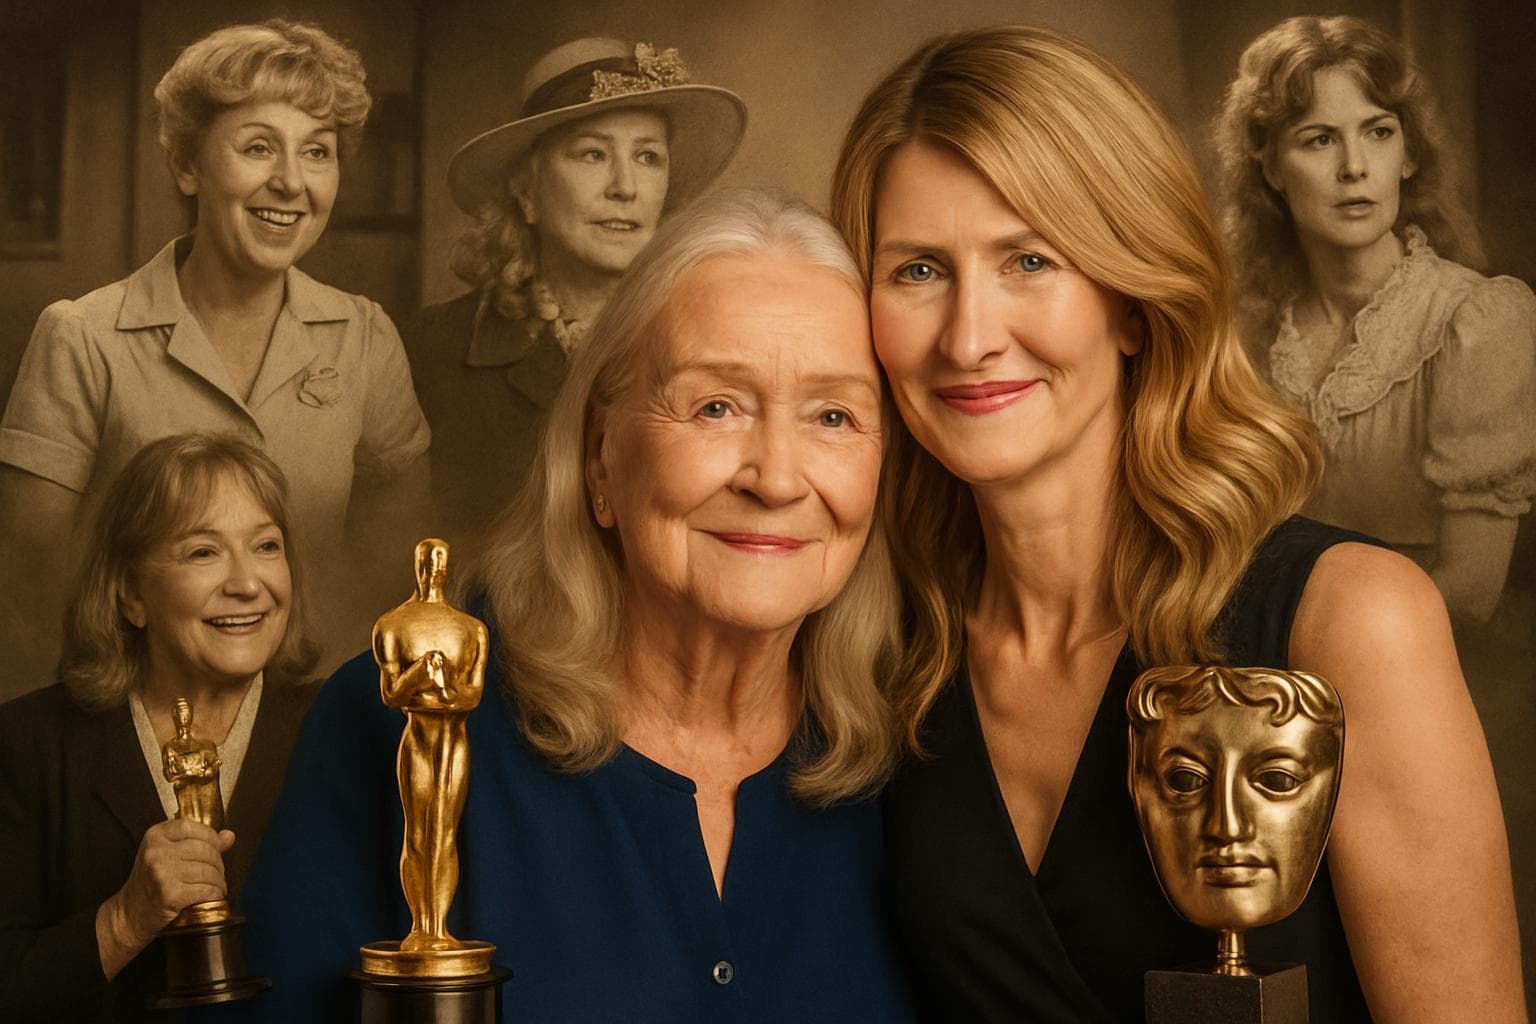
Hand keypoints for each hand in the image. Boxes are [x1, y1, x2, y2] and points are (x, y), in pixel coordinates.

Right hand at [95, 818, 234, 978]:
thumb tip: (229, 836)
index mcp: (155, 836)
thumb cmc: (151, 883)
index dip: (211, 838)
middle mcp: (156, 851)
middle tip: (216, 875)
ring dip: (219, 882)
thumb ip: (198, 842)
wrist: (129, 915)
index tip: (216, 850)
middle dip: (218, 864)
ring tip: (215, 887)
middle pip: (206, 850)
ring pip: (209, 871)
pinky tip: (211, 897)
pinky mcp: (170, 894)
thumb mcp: (167, 854)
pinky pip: (207, 889)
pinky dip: (215, 894)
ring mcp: (162, 872)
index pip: (193, 827)